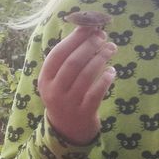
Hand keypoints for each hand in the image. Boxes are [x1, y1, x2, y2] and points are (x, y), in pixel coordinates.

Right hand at [38, 26, 116, 144]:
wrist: (68, 129)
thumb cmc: (65, 95)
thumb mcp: (58, 79)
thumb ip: (68, 58)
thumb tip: (86, 29)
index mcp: (45, 79)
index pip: (58, 54)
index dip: (74, 39)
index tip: (89, 28)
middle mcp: (54, 91)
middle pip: (73, 62)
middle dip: (90, 46)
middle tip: (102, 37)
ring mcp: (69, 103)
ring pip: (86, 75)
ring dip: (101, 58)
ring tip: (111, 48)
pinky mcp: (84, 112)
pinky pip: (97, 92)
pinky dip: (106, 79)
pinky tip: (112, 71)